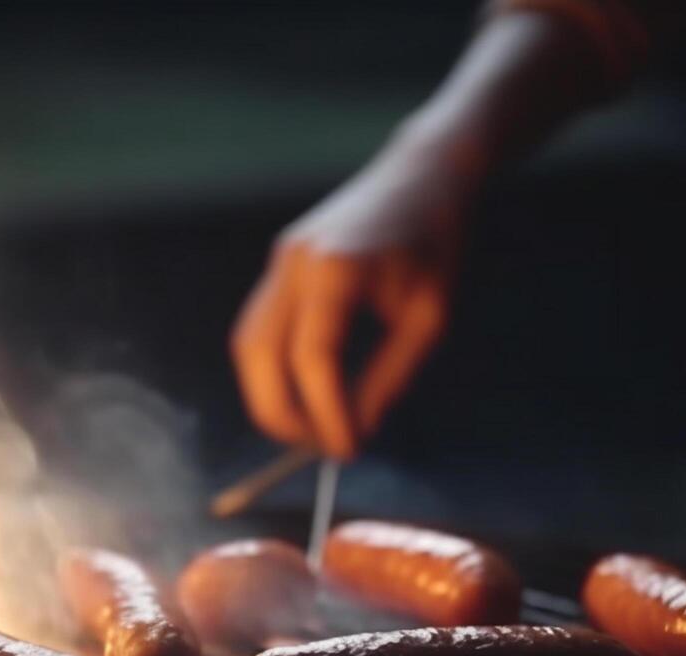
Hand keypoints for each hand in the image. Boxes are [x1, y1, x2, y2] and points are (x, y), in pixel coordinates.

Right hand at [230, 140, 472, 458]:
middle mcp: (297, 263)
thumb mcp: (429, 318)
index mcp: (338, 270)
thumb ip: (390, 375)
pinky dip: (273, 368)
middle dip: (282, 414)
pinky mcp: (280, 264)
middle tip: (320, 448)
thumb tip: (356, 428)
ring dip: (269, 395)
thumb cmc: (438, 244)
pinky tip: (306, 392)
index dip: (325, 414)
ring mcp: (281, 260)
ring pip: (248, 345)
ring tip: (311, 428)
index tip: (348, 450)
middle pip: (259, 356)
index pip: (313, 360)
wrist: (423, 175)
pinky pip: (260, 328)